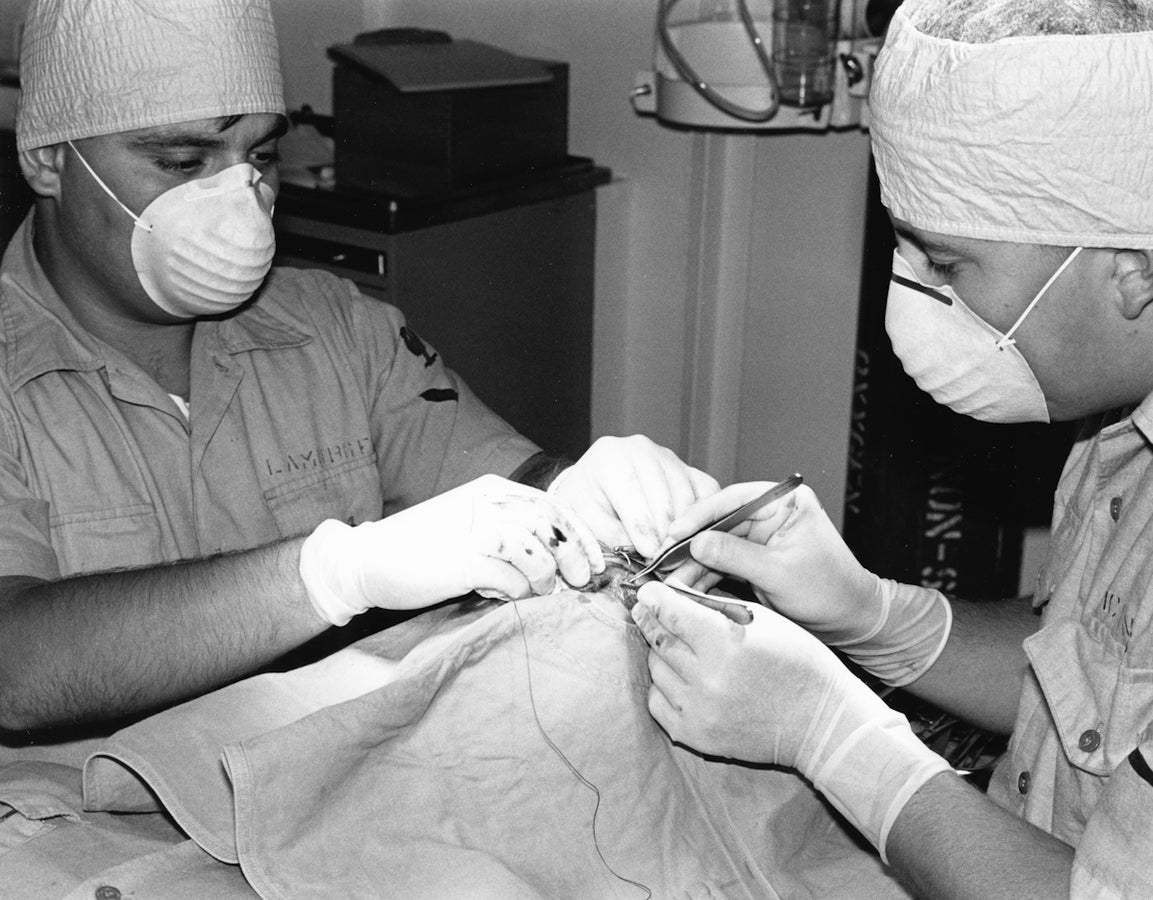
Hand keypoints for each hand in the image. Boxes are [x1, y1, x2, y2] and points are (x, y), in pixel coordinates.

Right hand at [299, 474, 604, 625]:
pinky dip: (516, 593)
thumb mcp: (471, 526)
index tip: (595, 562)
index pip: (552, 506)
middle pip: (551, 525)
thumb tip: (556, 561)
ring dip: (544, 579)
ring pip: (536, 553)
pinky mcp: (463, 560)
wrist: (368, 560)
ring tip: (537, 593)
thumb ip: (510, 533)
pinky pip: (510, 579)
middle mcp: (487, 503)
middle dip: (573, 556)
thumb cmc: (423, 548)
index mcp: (492, 490)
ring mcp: (475, 529)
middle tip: (580, 581)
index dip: (579, 535)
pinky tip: (503, 597)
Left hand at [548, 435, 718, 559]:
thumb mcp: (586, 520)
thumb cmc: (587, 505)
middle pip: (665, 499)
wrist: (594, 487)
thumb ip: (611, 535)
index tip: (649, 557)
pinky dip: (704, 518)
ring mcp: (668, 456)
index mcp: (610, 457)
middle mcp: (642, 449)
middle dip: (665, 537)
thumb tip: (647, 553)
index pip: (634, 497)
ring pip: (688, 498)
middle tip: (664, 564)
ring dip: (686, 532)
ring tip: (675, 558)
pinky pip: (708, 493)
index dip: (644, 532)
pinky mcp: (688, 468)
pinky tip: (691, 540)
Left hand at [631, 581, 950, 854]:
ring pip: (656, 670)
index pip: (670, 613)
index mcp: (726, 643)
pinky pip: (658, 703)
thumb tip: (669, 594)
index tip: (647, 591)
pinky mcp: (696, 736)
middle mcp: (708, 679)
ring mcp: (699, 711)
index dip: (654, 598)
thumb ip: (713, 605)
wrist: (820, 722)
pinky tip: (679, 676)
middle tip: (645, 609)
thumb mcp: (762, 619)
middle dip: (650, 620)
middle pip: (658, 640)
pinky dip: (664, 686)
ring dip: (661, 654)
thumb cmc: (796, 661)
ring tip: (677, 645)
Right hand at [664, 481, 879, 640]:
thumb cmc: (829, 590)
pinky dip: (705, 575)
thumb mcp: (778, 573)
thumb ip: (736, 555)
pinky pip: (722, 562)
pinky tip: (685, 586)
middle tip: (664, 559)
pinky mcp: (754, 558)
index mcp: (784, 502)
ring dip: (694, 563)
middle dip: (692, 544)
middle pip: (719, 522)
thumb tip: (697, 542)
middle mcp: (770, 514)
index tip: (675, 531)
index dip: (700, 515)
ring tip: (670, 579)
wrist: (849, 619)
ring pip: (717, 544)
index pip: (733, 499)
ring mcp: (760, 537)